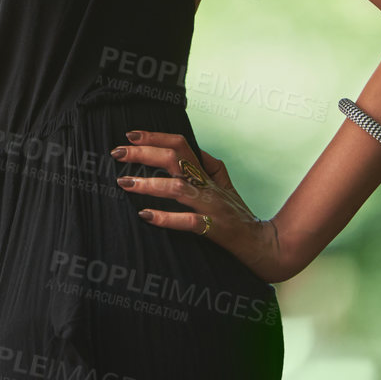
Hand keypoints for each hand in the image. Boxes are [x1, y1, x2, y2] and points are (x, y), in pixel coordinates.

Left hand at [112, 129, 300, 283]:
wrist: (263, 244)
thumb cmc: (238, 214)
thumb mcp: (225, 184)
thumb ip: (209, 164)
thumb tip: (192, 149)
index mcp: (207, 173)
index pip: (181, 145)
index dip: (156, 137)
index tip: (130, 136)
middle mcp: (207, 185)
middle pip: (174, 159)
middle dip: (143, 153)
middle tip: (118, 153)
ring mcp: (210, 207)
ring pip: (177, 188)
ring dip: (148, 184)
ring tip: (124, 182)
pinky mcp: (214, 229)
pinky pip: (187, 221)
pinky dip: (165, 217)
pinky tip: (145, 215)